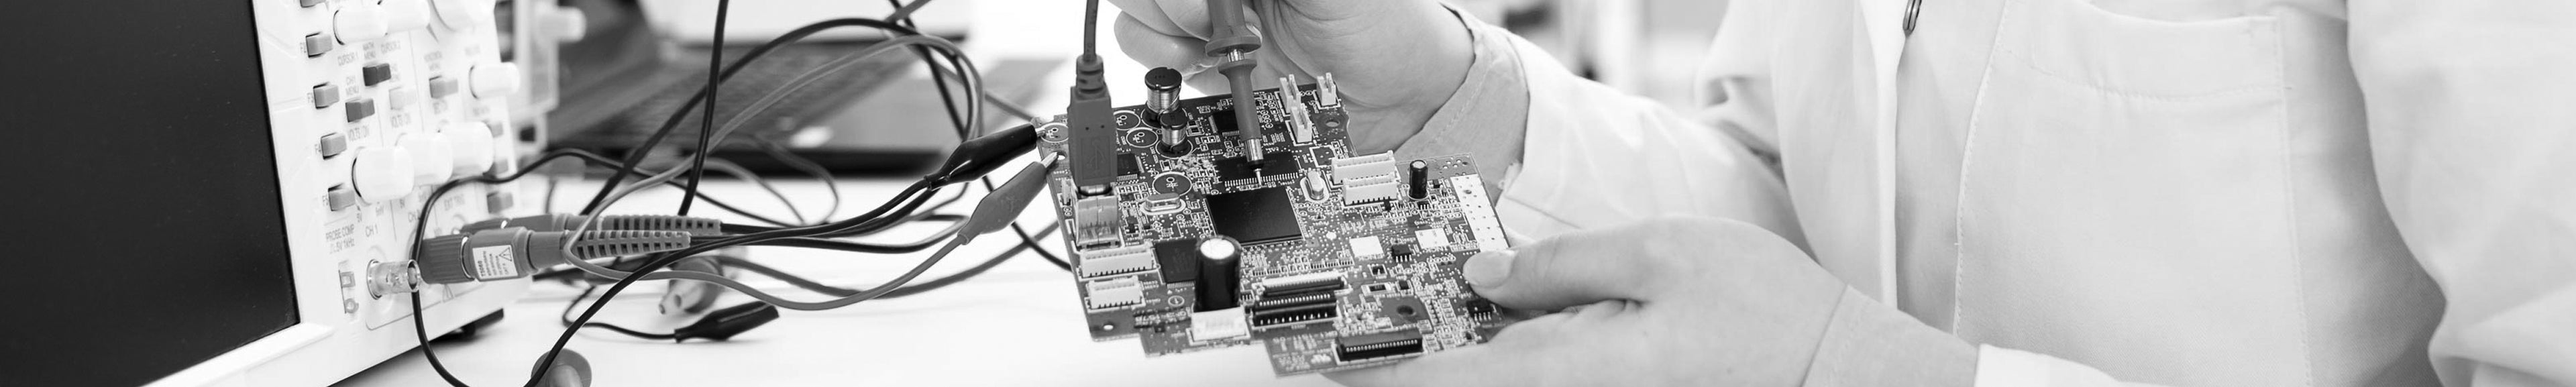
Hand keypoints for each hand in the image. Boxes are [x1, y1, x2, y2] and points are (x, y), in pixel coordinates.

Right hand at [1106, 0, 1473, 152]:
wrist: (1402, 97)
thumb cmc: (1380, 23)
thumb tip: (1217, 2)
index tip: (1207, 7)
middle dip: (1172, 10)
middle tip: (1213, 27)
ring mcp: (1211, 34)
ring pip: (1139, 31)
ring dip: (1166, 43)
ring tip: (1215, 54)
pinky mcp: (1214, 81)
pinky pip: (1161, 76)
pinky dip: (1172, 77)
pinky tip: (1211, 75)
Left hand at [1326, 217, 1848, 385]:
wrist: (1842, 380)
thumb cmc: (1767, 319)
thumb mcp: (1661, 253)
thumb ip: (1562, 266)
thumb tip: (1485, 272)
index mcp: (1564, 373)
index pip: (1437, 381)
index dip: (1371, 373)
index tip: (1324, 365)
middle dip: (1415, 378)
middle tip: (1362, 361)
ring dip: (1467, 379)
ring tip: (1434, 354)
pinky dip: (1514, 379)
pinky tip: (1513, 357)